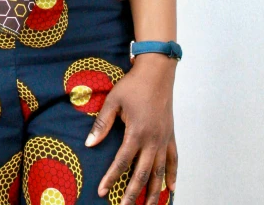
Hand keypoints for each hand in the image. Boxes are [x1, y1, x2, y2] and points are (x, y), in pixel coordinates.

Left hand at [85, 54, 177, 202]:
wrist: (157, 72)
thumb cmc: (133, 85)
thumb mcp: (114, 101)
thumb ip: (102, 124)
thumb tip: (90, 144)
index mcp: (136, 132)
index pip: (122, 161)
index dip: (111, 178)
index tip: (102, 192)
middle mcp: (152, 140)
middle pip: (143, 173)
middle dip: (133, 193)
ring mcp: (164, 139)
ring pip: (159, 172)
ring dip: (153, 191)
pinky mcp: (171, 135)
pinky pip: (174, 160)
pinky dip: (172, 175)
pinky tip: (171, 189)